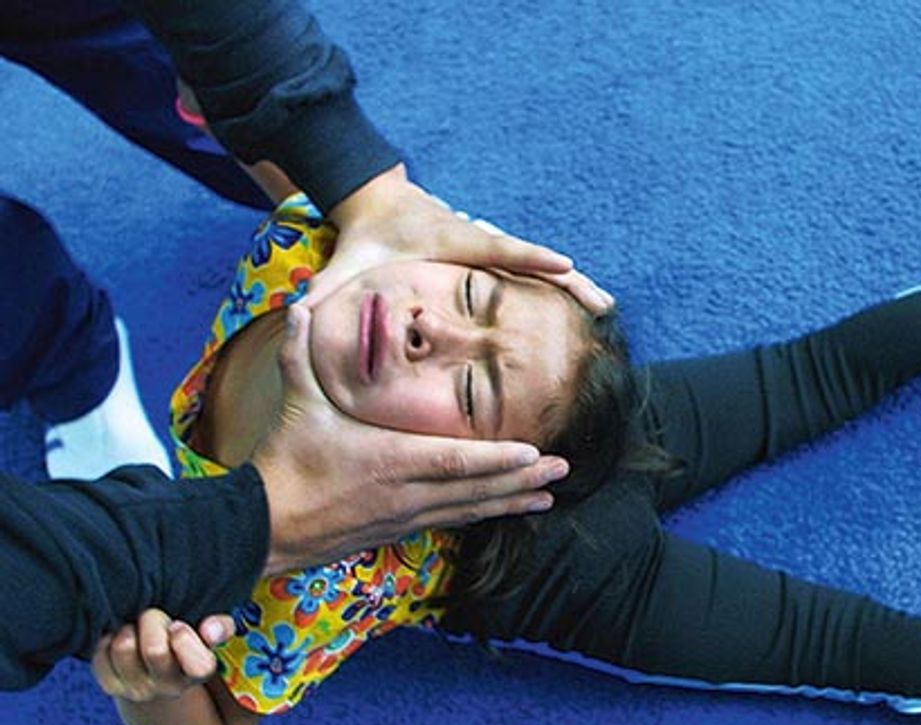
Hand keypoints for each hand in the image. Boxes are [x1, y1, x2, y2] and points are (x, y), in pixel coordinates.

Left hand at [91, 609, 234, 702]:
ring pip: (124, 648)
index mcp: (198, 673)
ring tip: (137, 629)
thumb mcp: (209, 636)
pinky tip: (122, 640)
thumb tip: (210, 628)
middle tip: (154, 618)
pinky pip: (101, 656)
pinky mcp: (111, 686)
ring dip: (128, 629)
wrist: (159, 676)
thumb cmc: (189, 644)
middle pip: (154, 650)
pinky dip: (107, 641)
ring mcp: (138, 689)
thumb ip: (221, 627)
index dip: (185, 638)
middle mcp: (169, 687)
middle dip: (153, 621)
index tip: (178, 625)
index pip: (198, 665)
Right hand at [251, 304, 569, 575]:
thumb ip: (300, 353)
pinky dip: (481, 516)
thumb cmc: (285, 461)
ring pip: (468, 511)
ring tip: (548, 497)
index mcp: (387, 460)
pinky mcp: (397, 532)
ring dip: (511, 503)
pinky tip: (503, 512)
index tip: (533, 453)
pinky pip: (450, 523)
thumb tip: (299, 306)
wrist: (264, 525)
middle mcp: (405, 493)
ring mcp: (404, 517)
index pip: (453, 461)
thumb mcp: (296, 403)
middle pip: (475, 490)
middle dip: (522, 481)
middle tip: (562, 472)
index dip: (496, 461)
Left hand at [308, 164, 613, 313]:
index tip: (564, 266)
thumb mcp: (346, 263)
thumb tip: (299, 311)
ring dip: (572, 286)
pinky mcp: (490, 255)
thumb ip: (325, 288)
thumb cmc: (367, 237)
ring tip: (605, 307)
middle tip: (603, 302)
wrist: (378, 202)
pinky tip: (582, 304)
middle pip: (532, 262)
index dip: (531, 259)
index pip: (499, 251)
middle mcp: (479, 241)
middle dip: (568, 281)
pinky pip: (529, 272)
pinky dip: (558, 285)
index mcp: (453, 242)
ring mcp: (488, 246)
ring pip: (536, 269)